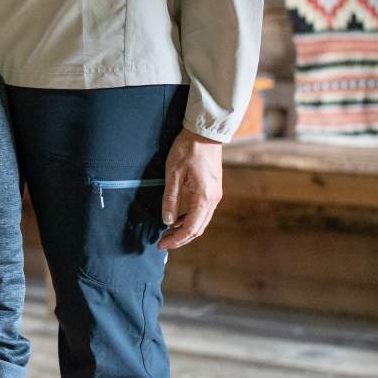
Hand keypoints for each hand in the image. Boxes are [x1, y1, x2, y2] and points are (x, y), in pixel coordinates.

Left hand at [159, 128, 223, 250]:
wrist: (205, 132)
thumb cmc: (188, 149)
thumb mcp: (173, 173)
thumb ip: (171, 198)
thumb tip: (167, 221)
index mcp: (204, 197)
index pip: (191, 228)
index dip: (176, 239)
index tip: (162, 244)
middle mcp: (213, 199)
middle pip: (198, 228)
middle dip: (180, 239)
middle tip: (162, 242)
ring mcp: (215, 195)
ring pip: (201, 221)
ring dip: (185, 230)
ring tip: (167, 233)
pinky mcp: (213, 190)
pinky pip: (203, 212)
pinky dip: (190, 219)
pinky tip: (177, 219)